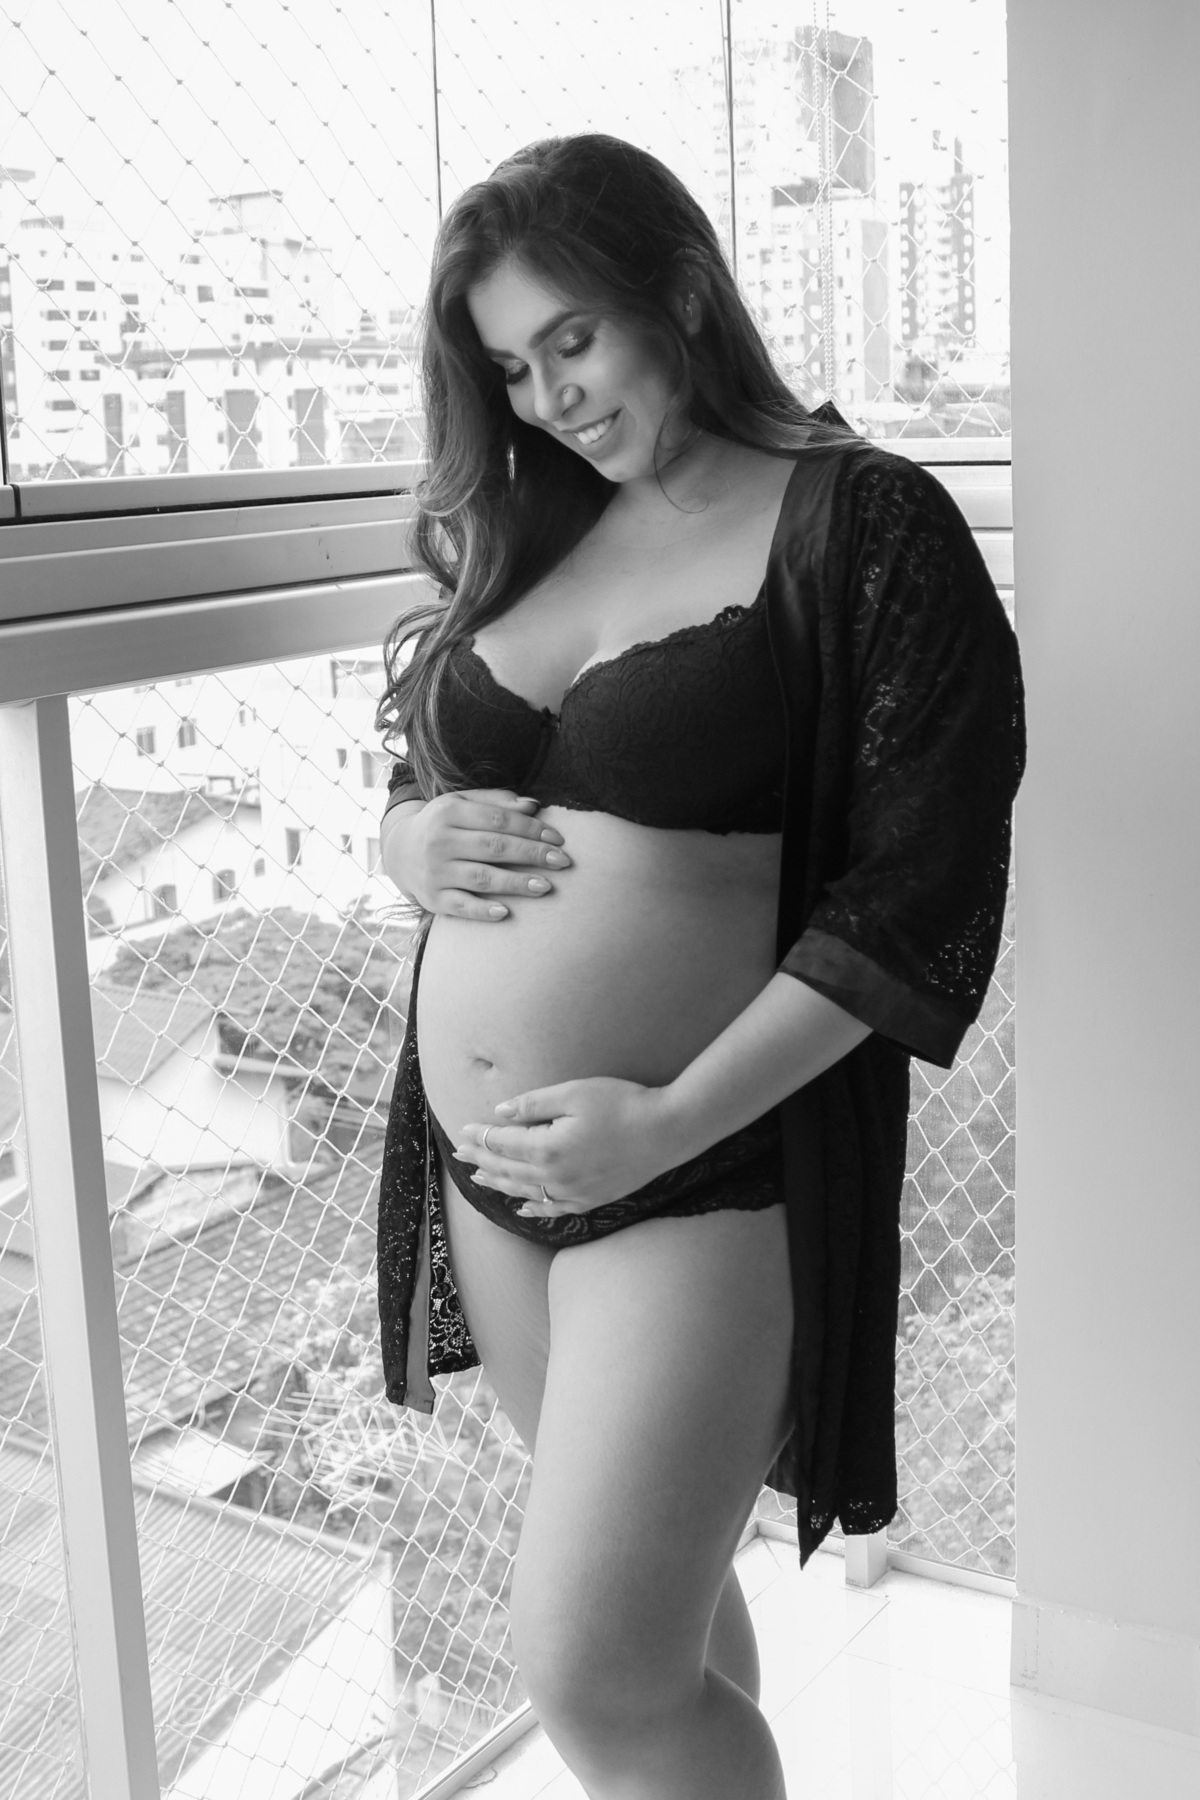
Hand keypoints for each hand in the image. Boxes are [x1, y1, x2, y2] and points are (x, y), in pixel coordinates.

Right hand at [383, 787, 571, 920]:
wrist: (400, 851)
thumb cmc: (443, 824)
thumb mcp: (462, 803)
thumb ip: (496, 802)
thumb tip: (533, 805)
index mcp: (448, 812)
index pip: (498, 820)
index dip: (530, 829)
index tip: (558, 839)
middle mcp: (439, 841)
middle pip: (494, 847)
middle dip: (532, 854)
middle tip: (563, 862)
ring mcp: (435, 872)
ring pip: (482, 878)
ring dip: (516, 883)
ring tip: (546, 886)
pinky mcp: (432, 898)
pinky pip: (461, 906)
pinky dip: (482, 911)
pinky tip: (506, 913)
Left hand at [456, 1077, 687, 1217]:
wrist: (668, 1131)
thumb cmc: (623, 1104)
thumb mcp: (574, 1094)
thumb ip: (534, 1105)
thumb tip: (500, 1113)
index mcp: (547, 1149)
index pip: (502, 1144)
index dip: (480, 1137)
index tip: (462, 1131)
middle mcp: (555, 1177)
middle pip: (507, 1170)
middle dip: (482, 1161)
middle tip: (460, 1155)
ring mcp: (574, 1193)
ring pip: (525, 1192)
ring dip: (499, 1184)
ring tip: (479, 1179)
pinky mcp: (592, 1199)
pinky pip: (554, 1209)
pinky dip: (534, 1208)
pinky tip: (522, 1208)